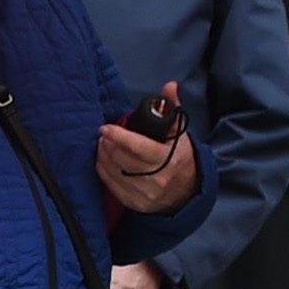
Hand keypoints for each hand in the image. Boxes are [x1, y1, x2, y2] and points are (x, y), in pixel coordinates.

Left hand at [98, 99, 197, 213]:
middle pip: (123, 159)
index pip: (139, 148)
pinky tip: (103, 159)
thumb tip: (170, 86)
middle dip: (109, 145)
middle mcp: (158, 179)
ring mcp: (146, 193)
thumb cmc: (178, 156)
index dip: (119, 137)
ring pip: (115, 172)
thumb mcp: (178, 132)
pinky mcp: (136, 203)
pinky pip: (112, 185)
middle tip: (103, 134)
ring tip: (102, 144)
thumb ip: (172, 108)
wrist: (186, 190)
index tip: (105, 128)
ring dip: (103, 156)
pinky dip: (103, 170)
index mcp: (168, 159)